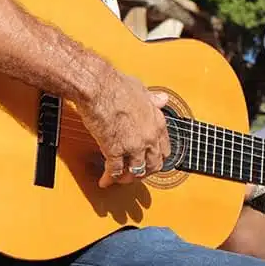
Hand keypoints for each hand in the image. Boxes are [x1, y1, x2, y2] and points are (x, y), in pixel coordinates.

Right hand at [77, 67, 171, 187]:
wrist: (99, 87)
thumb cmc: (117, 85)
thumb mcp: (142, 90)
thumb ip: (153, 99)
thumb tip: (162, 99)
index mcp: (157, 122)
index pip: (165, 148)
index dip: (157, 157)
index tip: (151, 160)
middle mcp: (149, 136)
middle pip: (154, 164)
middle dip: (145, 172)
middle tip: (137, 173)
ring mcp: (133, 145)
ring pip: (137, 171)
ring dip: (128, 178)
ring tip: (120, 179)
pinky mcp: (115, 150)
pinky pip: (115, 171)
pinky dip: (110, 178)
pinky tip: (105, 180)